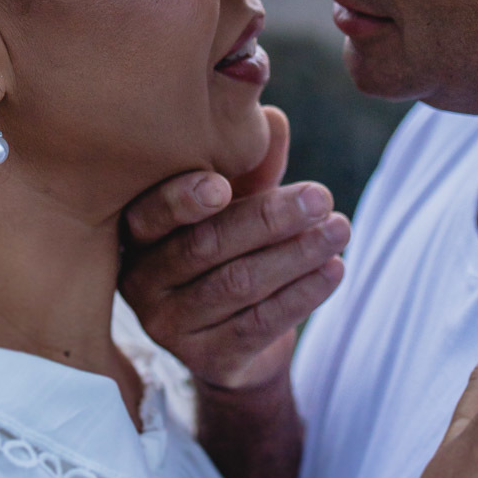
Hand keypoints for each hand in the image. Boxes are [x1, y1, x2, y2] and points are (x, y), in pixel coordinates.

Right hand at [120, 107, 349, 389]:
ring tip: (340, 228)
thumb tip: (271, 117)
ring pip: (237, 285)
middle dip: (268, 219)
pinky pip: (259, 324)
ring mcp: (171, 327)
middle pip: (205, 247)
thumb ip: (249, 164)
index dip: (183, 200)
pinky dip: (303, 294)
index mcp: (136, 234)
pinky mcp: (208, 361)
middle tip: (321, 196)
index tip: (222, 186)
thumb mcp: (236, 202)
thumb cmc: (228, 247)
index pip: (151, 215)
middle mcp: (142, 282)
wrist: (234, 339)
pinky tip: (335, 268)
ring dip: (296, 255)